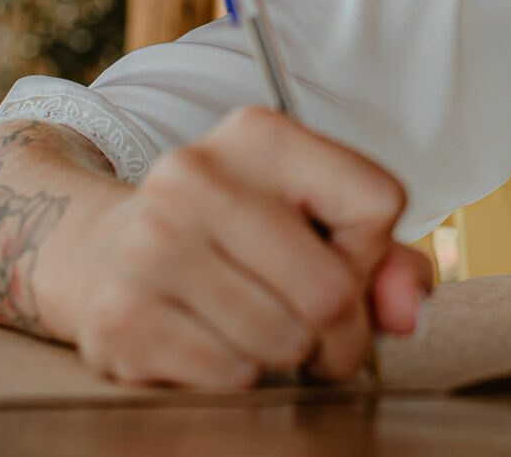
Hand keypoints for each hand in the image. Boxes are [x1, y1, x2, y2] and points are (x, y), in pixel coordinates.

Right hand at [42, 105, 434, 388]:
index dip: (373, 252)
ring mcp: (153, 247)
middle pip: (332, 288)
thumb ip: (381, 258)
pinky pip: (233, 377)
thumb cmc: (231, 238)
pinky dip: (240, 376)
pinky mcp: (124, 317)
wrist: (101, 254)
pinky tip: (214, 341)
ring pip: (285, 341)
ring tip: (262, 329)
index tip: (338, 256)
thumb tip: (408, 307)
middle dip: (343, 332)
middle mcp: (197, 178)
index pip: (378, 202)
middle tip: (322, 334)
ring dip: (290, 355)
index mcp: (258, 134)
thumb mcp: (309, 217)